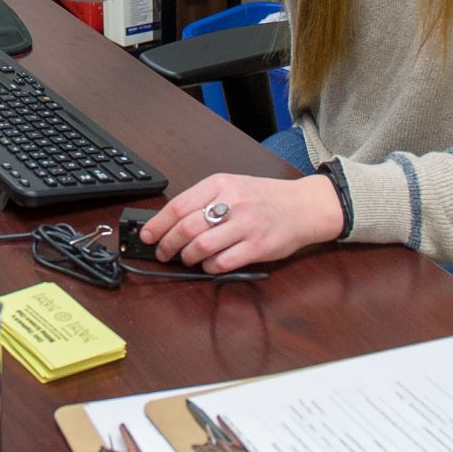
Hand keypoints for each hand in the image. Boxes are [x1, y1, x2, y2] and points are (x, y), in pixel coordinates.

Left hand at [139, 172, 344, 273]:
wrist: (305, 206)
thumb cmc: (265, 198)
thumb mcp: (233, 186)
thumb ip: (205, 200)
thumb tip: (172, 222)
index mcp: (221, 184)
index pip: (179, 205)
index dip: (158, 224)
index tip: (147, 235)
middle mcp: (232, 203)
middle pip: (186, 228)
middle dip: (168, 245)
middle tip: (163, 253)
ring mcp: (246, 225)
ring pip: (202, 246)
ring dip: (187, 257)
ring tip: (186, 259)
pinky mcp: (258, 247)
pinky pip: (223, 262)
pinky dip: (209, 267)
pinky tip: (209, 264)